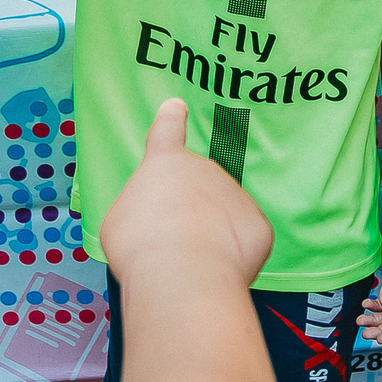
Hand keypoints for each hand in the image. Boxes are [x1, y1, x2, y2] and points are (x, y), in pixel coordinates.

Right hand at [99, 99, 273, 290]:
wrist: (181, 274)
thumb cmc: (140, 246)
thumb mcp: (122, 220)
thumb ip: (145, 208)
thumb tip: (161, 220)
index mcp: (164, 162)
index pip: (167, 130)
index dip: (170, 119)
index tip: (176, 107)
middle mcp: (205, 169)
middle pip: (197, 190)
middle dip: (188, 214)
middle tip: (170, 245)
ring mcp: (236, 194)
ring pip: (223, 218)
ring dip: (210, 237)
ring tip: (190, 262)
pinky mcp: (259, 224)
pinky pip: (245, 241)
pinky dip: (233, 257)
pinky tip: (215, 268)